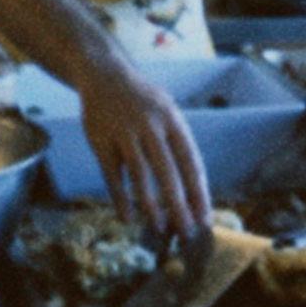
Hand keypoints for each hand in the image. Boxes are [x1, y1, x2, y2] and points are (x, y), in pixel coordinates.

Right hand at [78, 63, 213, 246]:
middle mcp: (149, 125)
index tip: (205, 218)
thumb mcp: (166, 110)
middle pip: (168, 172)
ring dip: (150, 206)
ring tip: (159, 229)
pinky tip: (127, 217)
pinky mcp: (100, 139)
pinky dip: (120, 197)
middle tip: (187, 233)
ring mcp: (123, 131)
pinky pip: (112, 174)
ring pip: (140, 175)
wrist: (103, 73)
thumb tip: (195, 187)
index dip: (198, 191)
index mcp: (171, 119)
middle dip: (179, 206)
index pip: (190, 161)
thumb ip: (178, 143)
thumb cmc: (142, 100)